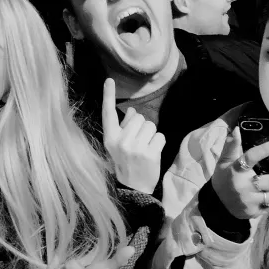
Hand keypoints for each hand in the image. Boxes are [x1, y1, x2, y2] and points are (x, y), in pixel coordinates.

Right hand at [101, 77, 164, 194]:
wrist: (133, 188)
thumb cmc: (126, 163)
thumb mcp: (118, 146)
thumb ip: (123, 127)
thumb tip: (132, 111)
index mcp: (110, 138)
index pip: (108, 113)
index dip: (108, 96)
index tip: (109, 80)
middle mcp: (121, 141)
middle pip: (138, 117)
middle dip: (142, 126)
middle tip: (138, 142)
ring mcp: (135, 147)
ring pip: (151, 125)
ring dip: (151, 134)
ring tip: (146, 148)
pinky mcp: (150, 154)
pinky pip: (160, 136)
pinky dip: (159, 143)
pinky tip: (153, 153)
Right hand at [210, 127, 268, 219]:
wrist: (217, 205)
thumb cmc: (224, 179)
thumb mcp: (223, 161)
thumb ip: (231, 146)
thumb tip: (237, 129)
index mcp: (235, 170)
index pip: (250, 158)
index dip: (264, 150)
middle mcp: (243, 186)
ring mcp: (249, 201)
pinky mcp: (254, 212)